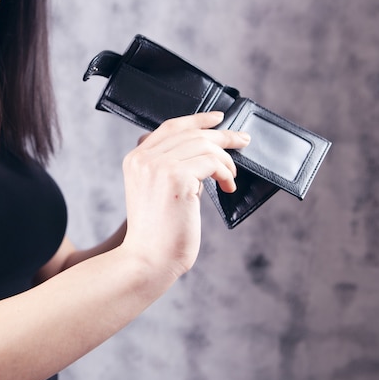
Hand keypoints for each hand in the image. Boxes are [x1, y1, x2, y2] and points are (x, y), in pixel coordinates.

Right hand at [119, 111, 249, 277]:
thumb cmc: (158, 234)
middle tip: (243, 141)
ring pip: (204, 145)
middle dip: (222, 136)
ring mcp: (157, 166)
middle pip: (191, 133)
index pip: (170, 127)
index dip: (197, 119)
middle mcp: (143, 158)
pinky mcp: (175, 177)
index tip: (219, 119)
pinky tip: (227, 186)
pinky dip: (225, 172)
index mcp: (135, 159)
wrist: (149, 260)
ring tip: (231, 177)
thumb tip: (203, 154)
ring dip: (225, 160)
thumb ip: (171, 169)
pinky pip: (211, 162)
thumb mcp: (158, 193)